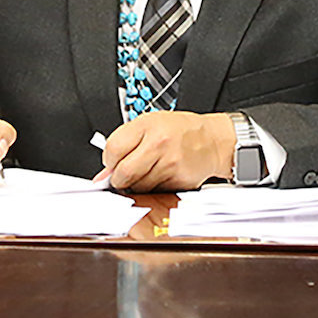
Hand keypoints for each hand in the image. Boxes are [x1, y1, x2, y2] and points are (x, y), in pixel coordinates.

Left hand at [100, 111, 237, 190]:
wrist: (213, 141)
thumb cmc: (180, 131)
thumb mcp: (150, 124)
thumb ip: (125, 144)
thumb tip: (104, 174)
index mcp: (147, 125)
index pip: (113, 149)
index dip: (109, 160)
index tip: (113, 162)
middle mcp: (158, 143)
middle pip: (123, 173)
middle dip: (120, 178)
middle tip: (126, 172)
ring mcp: (169, 164)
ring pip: (137, 187)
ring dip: (137, 185)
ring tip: (149, 170)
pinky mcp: (178, 181)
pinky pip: (154, 192)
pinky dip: (152, 189)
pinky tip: (161, 176)